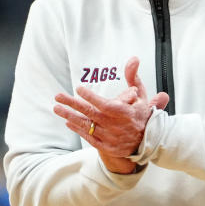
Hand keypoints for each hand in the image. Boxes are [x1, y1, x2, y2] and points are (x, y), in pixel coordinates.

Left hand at [54, 57, 168, 172]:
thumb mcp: (141, 95)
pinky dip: (78, 129)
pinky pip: (89, 137)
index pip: (105, 104)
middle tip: (58, 96)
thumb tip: (133, 59)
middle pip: (90, 114)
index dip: (91, 97)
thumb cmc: (141, 114)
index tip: (79, 88)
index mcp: (125, 112)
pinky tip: (68, 121)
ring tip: (57, 108)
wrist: (147, 141)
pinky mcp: (106, 146)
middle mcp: (115, 126)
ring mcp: (110, 137)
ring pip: (86, 126)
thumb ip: (133, 77)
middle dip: (72, 104)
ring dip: (70, 116)